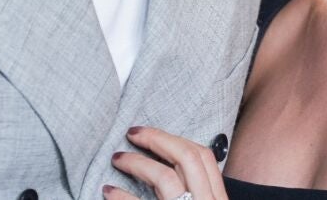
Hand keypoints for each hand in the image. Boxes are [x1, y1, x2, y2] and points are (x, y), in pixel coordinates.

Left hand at [104, 126, 227, 199]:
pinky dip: (122, 196)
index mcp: (216, 199)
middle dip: (157, 139)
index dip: (177, 139)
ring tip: (118, 158)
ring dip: (137, 162)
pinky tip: (109, 190)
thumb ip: (196, 190)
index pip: (204, 156)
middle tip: (133, 133)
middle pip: (187, 157)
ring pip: (165, 177)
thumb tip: (170, 164)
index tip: (155, 133)